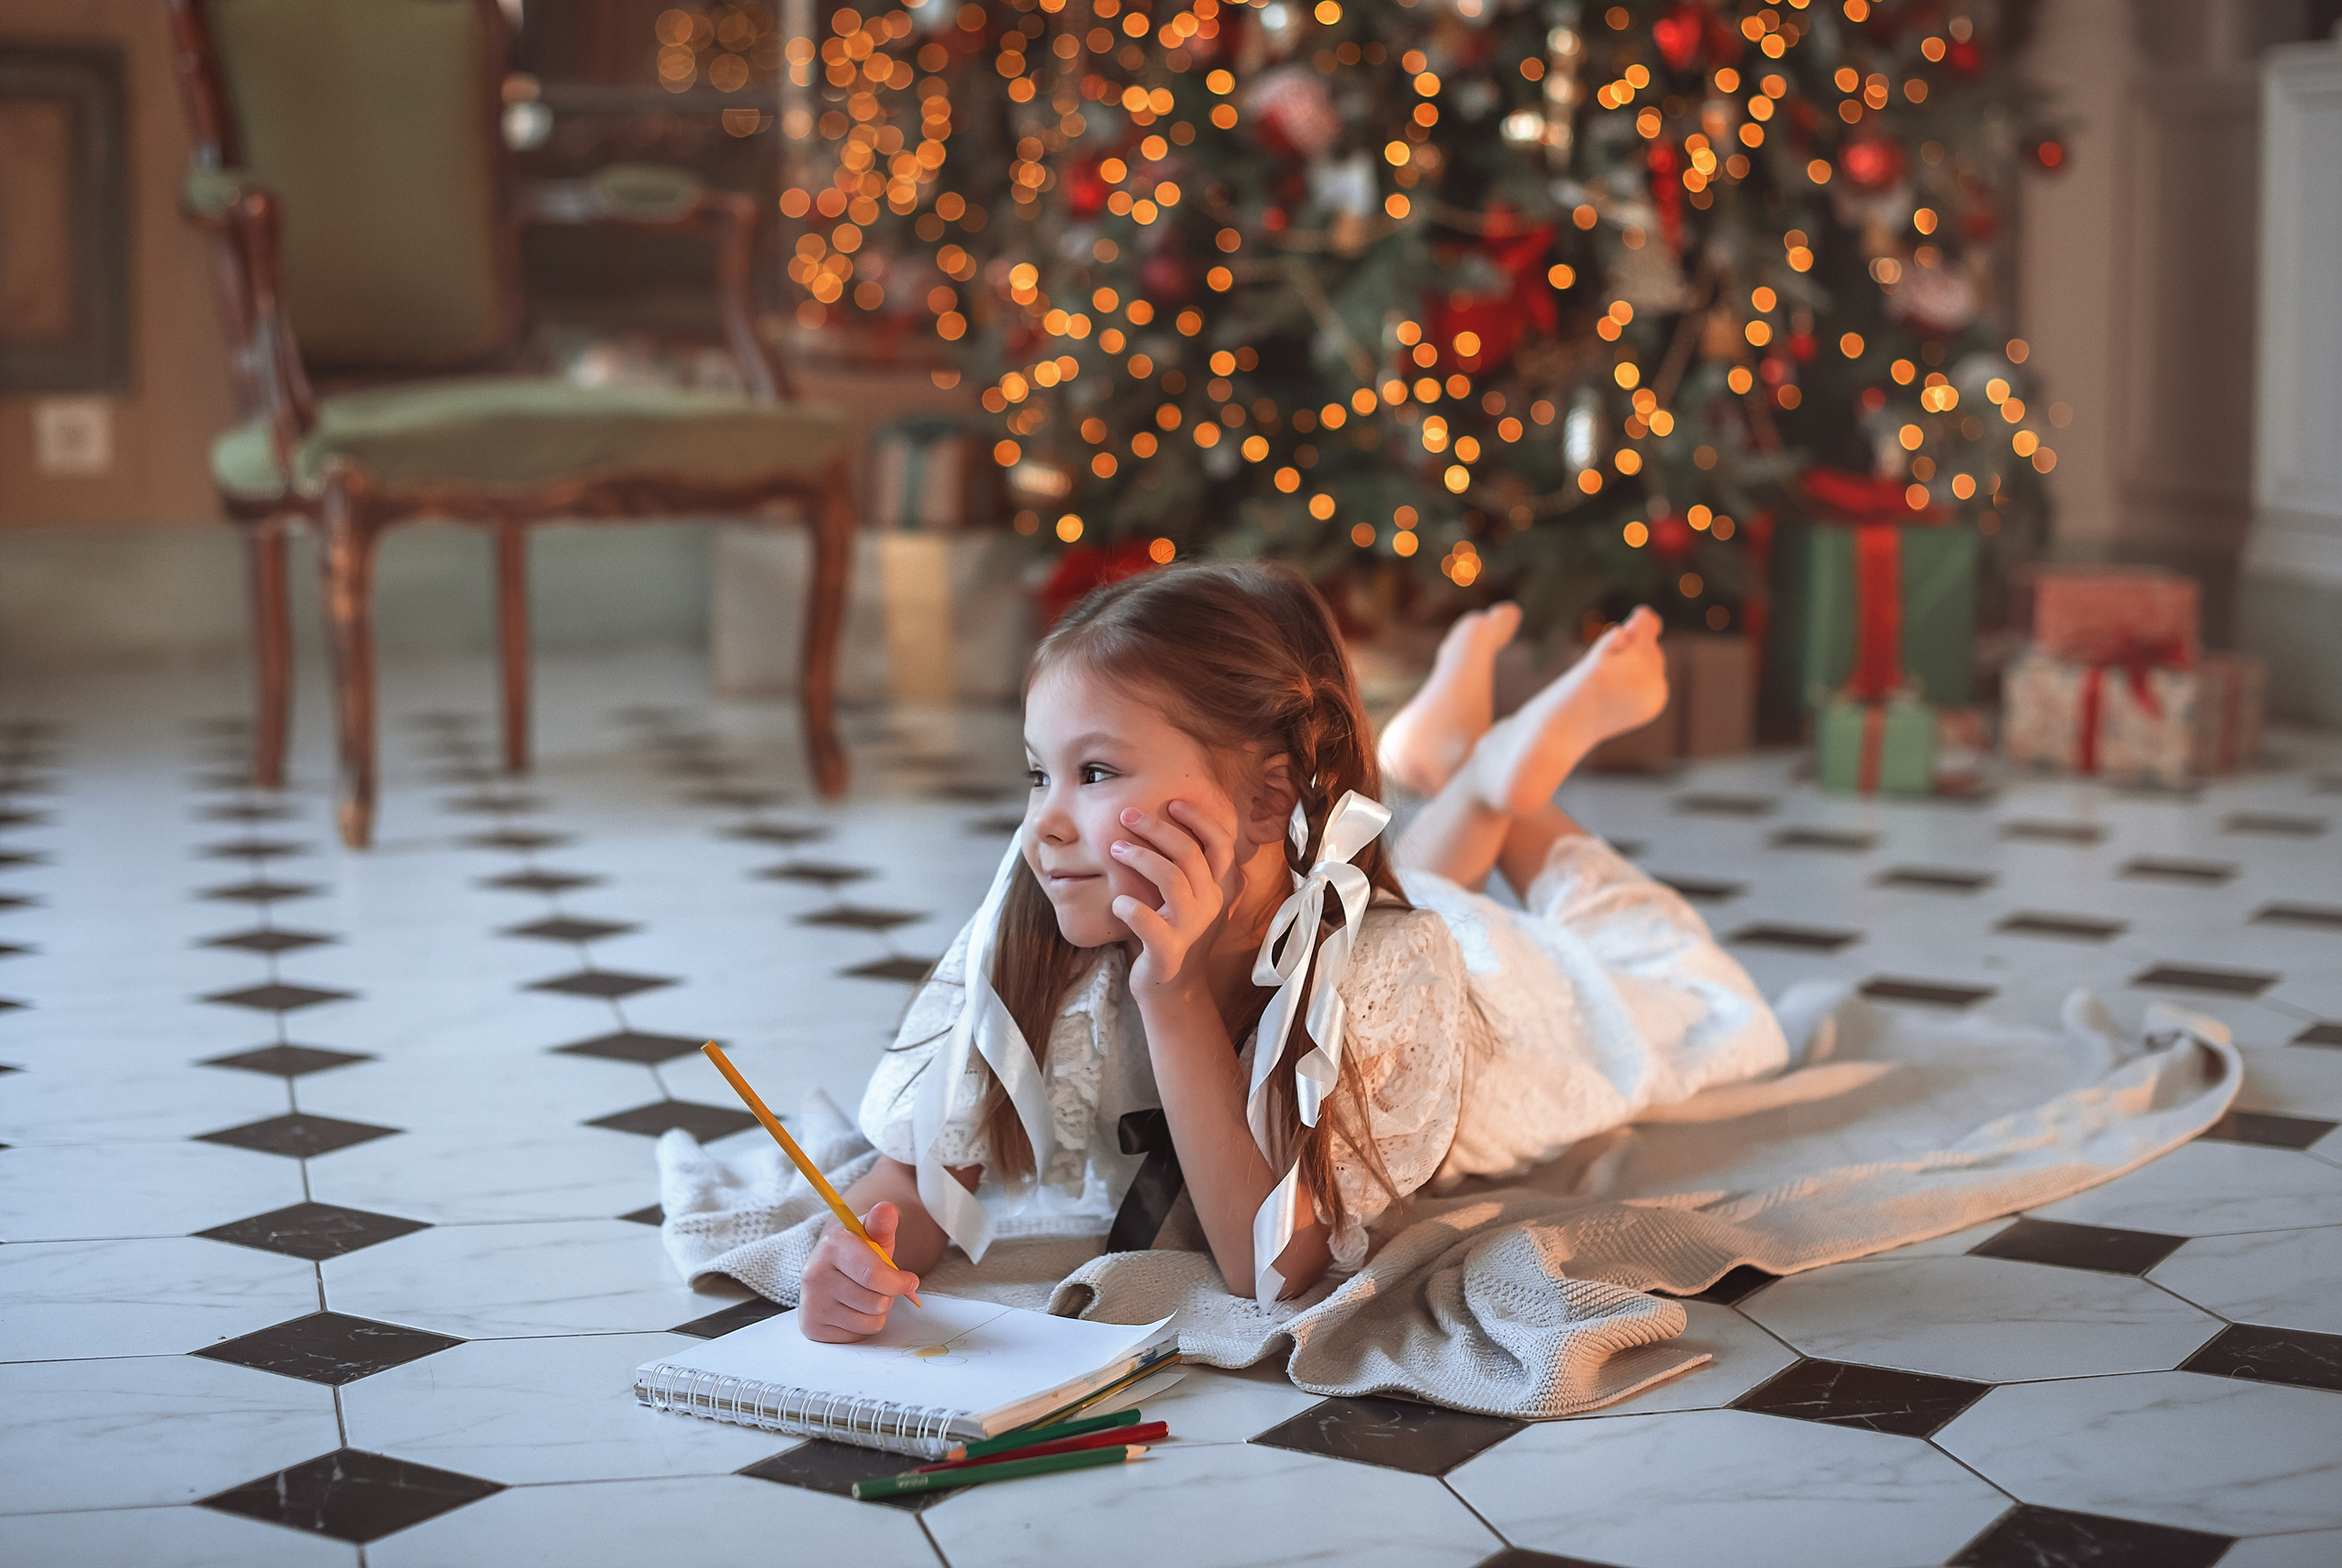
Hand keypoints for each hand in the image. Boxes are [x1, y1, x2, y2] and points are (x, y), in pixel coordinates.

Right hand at [797, 1201, 921, 1342]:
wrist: (832, 1268)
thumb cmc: (859, 1252)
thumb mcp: (873, 1235)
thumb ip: (883, 1224)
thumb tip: (887, 1209)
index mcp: (831, 1246)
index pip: (875, 1275)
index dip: (899, 1281)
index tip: (909, 1280)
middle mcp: (814, 1274)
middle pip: (876, 1302)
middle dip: (887, 1295)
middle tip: (878, 1285)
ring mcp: (810, 1303)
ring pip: (870, 1321)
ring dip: (876, 1311)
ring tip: (864, 1294)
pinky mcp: (812, 1327)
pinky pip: (858, 1335)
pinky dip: (862, 1325)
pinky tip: (851, 1309)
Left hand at [1110, 800, 1239, 1003]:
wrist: (1173, 989)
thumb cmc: (1177, 934)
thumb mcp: (1196, 900)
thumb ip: (1196, 868)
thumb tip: (1176, 820)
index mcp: (1220, 890)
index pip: (1222, 843)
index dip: (1200, 819)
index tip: (1173, 802)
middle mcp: (1211, 906)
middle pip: (1190, 853)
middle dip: (1156, 828)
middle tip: (1127, 815)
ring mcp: (1191, 929)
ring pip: (1171, 878)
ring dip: (1140, 857)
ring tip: (1115, 848)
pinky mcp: (1168, 951)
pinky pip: (1147, 920)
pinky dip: (1128, 906)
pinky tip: (1117, 902)